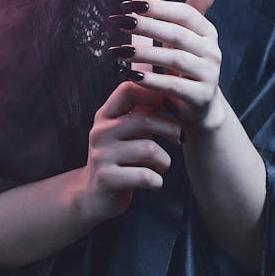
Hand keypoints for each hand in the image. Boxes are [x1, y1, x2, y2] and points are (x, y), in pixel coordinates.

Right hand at [77, 80, 181, 225]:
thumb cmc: (121, 157)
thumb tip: (171, 79)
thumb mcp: (128, 130)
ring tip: (162, 166)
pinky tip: (154, 181)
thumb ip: (144, 110)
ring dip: (165, 161)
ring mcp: (101, 155)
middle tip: (180, 138)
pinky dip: (157, 180)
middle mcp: (100, 131)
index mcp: (106, 114)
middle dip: (170, 128)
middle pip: (145, 119)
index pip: (129, 90)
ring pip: (149, 149)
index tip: (171, 106)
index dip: (155, 93)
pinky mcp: (106, 178)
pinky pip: (145, 176)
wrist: (94, 195)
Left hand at [110, 0, 224, 134]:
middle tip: (119, 22)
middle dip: (146, 26)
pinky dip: (150, 80)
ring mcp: (209, 75)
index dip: (157, 7)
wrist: (200, 108)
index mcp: (208, 32)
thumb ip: (193, 9)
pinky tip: (129, 74)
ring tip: (118, 51)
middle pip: (177, 34)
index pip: (185, 13)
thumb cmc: (187, 67)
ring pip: (175, 59)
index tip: (128, 5)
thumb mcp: (189, 37)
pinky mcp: (201, 97)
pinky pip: (173, 86)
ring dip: (144, 53)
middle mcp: (212, 51)